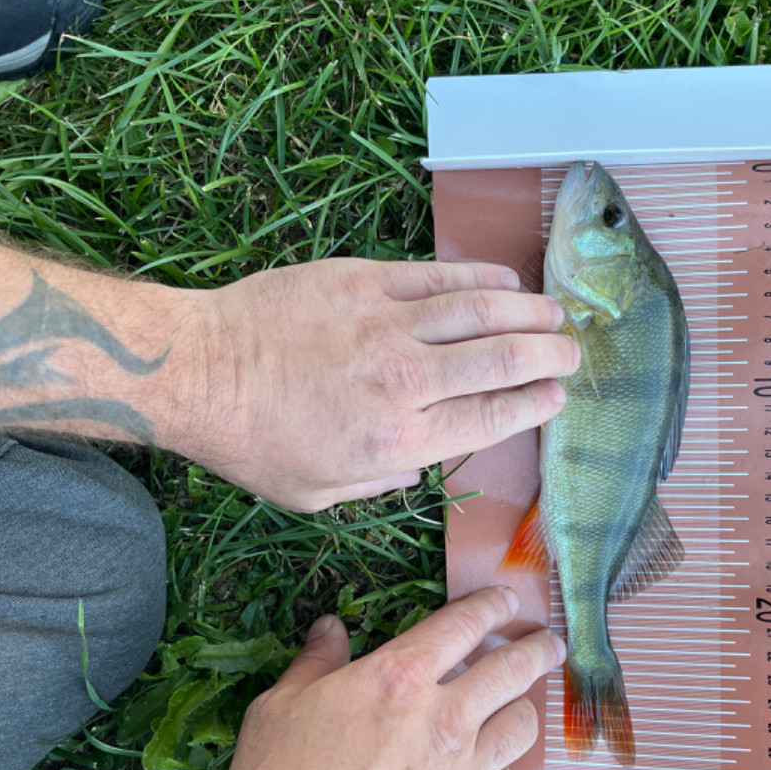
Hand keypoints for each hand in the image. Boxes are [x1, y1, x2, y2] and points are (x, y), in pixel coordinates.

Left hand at [167, 258, 578, 509]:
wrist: (197, 372)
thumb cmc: (250, 442)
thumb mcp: (317, 494)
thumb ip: (381, 482)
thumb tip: (420, 463)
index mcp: (399, 440)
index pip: (493, 417)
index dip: (536, 405)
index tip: (558, 397)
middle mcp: (405, 381)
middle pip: (504, 360)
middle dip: (550, 356)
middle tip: (572, 352)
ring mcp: (387, 324)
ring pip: (482, 311)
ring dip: (529, 312)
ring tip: (557, 314)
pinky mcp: (363, 279)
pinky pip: (438, 275)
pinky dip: (480, 278)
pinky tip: (505, 283)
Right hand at [167, 586, 562, 769]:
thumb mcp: (277, 711)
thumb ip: (314, 664)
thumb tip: (331, 629)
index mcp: (399, 678)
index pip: (463, 624)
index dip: (491, 605)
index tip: (506, 600)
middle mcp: (444, 718)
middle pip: (514, 670)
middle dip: (538, 649)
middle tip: (549, 642)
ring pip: (521, 728)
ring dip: (523, 711)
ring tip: (520, 708)